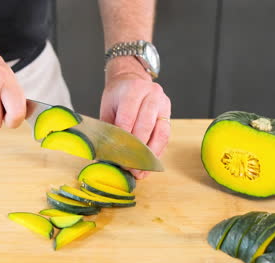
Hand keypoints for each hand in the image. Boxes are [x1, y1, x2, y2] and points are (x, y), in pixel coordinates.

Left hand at [100, 57, 170, 178]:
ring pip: (160, 133)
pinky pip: (165, 136)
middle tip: (128, 167)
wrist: (132, 80)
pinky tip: (149, 163)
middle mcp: (151, 94)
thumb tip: (105, 154)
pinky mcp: (169, 114)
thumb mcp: (108, 107)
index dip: (122, 140)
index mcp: (133, 90)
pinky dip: (157, 152)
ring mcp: (163, 104)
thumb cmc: (118, 96)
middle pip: (145, 126)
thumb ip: (108, 128)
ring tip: (141, 170)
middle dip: (136, 150)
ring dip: (150, 155)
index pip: (127, 119)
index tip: (117, 158)